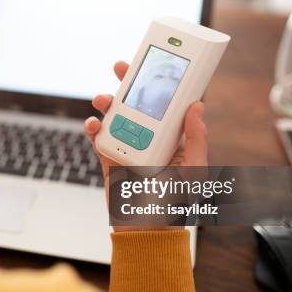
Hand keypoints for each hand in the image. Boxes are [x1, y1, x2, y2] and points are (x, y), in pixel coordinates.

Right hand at [84, 61, 207, 231]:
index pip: (165, 103)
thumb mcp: (196, 170)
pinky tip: (94, 124)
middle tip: (120, 66)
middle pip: (137, 102)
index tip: (155, 63)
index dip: (159, 82)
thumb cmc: (175, 202)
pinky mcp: (110, 157)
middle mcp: (149, 137)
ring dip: (107, 102)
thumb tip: (197, 106)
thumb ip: (198, 139)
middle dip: (128, 82)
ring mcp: (128, 146)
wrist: (147, 228)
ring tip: (103, 99)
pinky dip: (93, 127)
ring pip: (115, 115)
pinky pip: (99, 137)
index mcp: (172, 137)